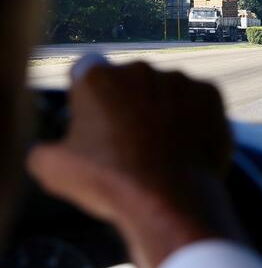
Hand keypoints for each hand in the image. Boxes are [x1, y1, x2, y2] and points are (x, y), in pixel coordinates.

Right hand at [27, 59, 242, 267]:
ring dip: (162, 111)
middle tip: (129, 144)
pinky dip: (193, 118)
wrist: (171, 198)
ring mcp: (179, 79)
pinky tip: (185, 145)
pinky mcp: (210, 93)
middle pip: (129, 84)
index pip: (87, 77)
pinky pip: (197, 102)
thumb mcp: (53, 169)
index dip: (89, 102)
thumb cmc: (111, 181)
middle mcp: (140, 69)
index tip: (96, 127)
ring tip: (160, 149)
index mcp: (97, 77)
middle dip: (127, 106)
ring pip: (165, 91)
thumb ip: (45, 147)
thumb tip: (50, 148)